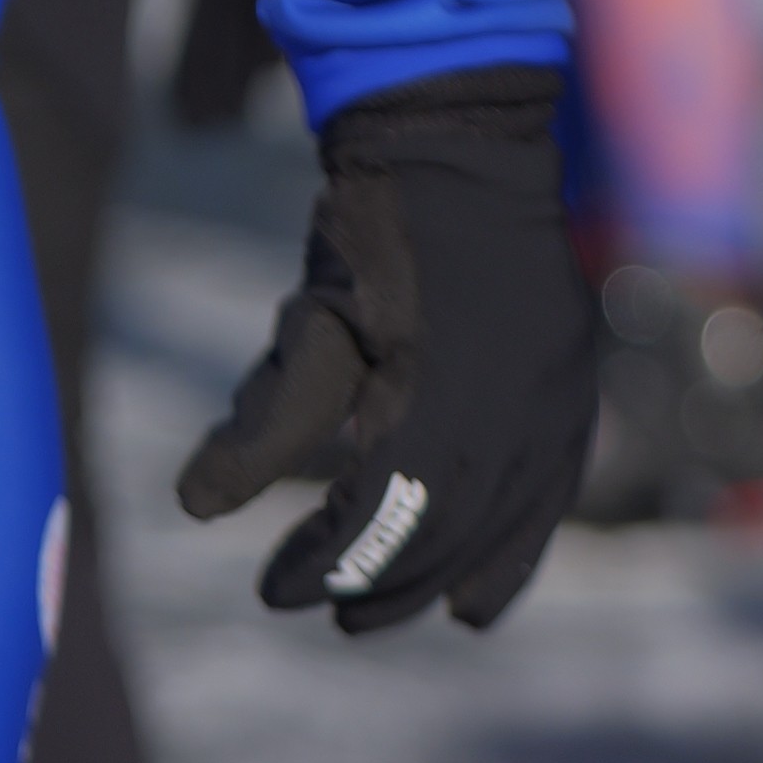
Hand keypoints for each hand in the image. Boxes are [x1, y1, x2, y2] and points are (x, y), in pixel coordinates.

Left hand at [177, 67, 596, 631]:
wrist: (459, 149)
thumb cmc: (369, 234)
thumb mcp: (310, 324)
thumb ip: (262, 422)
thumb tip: (192, 507)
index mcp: (441, 392)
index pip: (384, 511)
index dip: (329, 559)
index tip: (276, 590)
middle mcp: (513, 409)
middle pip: (448, 531)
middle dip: (385, 581)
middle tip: (327, 613)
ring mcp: (555, 403)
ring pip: (504, 524)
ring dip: (445, 578)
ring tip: (381, 611)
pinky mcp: (570, 394)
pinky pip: (549, 497)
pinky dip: (513, 554)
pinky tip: (476, 601)